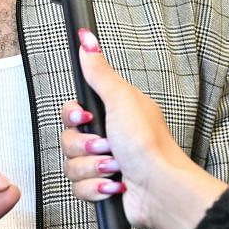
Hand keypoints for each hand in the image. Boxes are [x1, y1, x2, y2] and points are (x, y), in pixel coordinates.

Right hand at [61, 28, 225, 228]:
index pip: (72, 111)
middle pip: (68, 139)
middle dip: (85, 146)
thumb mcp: (121, 99)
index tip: (84, 117)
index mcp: (113, 113)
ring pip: (71, 166)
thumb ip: (99, 71)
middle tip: (108, 145)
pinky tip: (115, 185)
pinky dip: (96, 188)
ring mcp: (104, 164)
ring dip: (93, 168)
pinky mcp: (102, 188)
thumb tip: (87, 39)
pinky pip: (78, 188)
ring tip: (116, 167)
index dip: (72, 116)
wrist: (160, 189)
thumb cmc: (148, 145)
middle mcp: (108, 137)